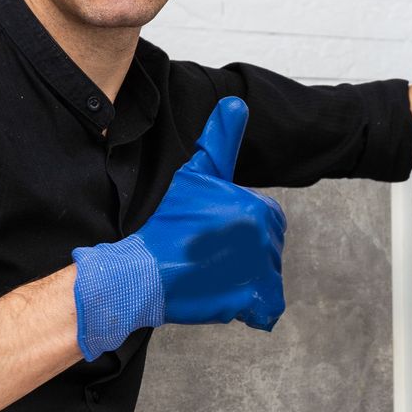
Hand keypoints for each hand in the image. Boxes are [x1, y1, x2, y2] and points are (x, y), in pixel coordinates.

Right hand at [70, 96, 286, 358]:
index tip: (211, 233)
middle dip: (244, 252)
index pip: (266, 219)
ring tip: (210, 272)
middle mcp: (264, 241)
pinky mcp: (248, 302)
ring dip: (243, 277)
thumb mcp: (196, 175)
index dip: (239, 226)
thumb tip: (236, 102)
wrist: (143, 271)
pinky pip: (267, 309)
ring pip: (266, 276)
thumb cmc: (168, 224)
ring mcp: (258, 274)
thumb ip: (220, 140)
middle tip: (207, 254)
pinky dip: (253, 306)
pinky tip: (227, 296)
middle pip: (268, 248)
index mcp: (258, 210)